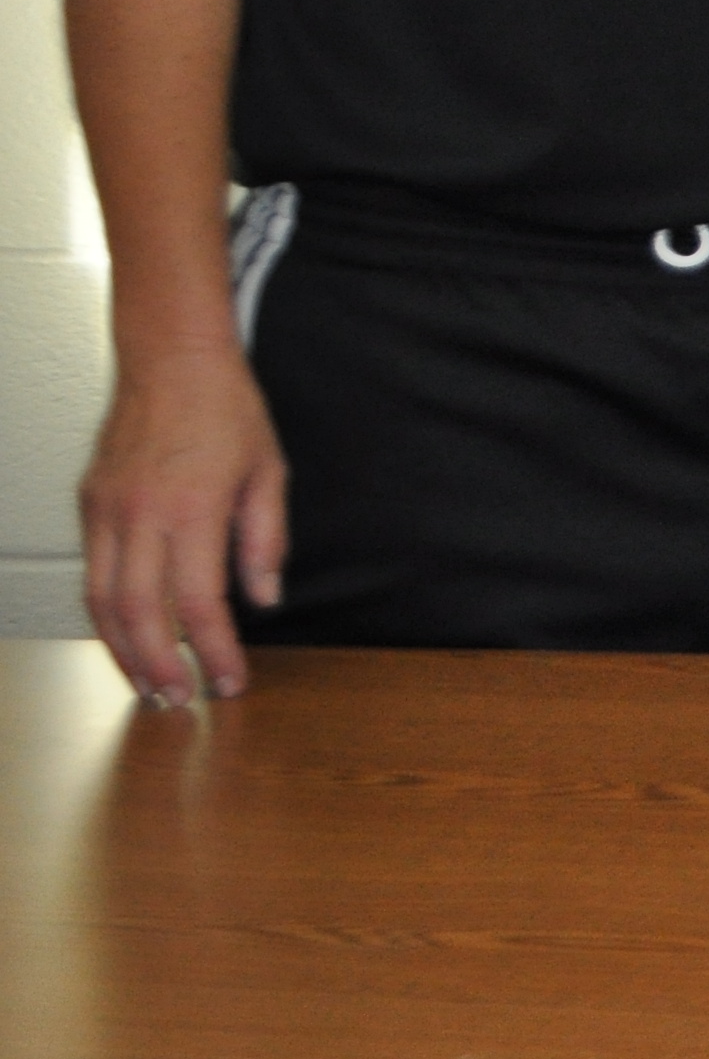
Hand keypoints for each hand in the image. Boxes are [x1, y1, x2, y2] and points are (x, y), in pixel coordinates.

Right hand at [81, 342, 287, 704]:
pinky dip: (104, 614)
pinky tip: (124, 636)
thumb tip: (264, 596)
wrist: (171, 358)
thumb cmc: (225, 407)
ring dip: (122, 652)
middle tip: (177, 701)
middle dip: (158, 667)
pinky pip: (92, 573)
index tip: (228, 680)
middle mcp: (142, 514)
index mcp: (194, 508)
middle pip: (140, 614)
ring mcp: (107, 511)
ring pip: (102, 602)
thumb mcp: (268, 470)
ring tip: (146, 685)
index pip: (200, 602)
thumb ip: (265, 538)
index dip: (215, 650)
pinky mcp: (89, 505)